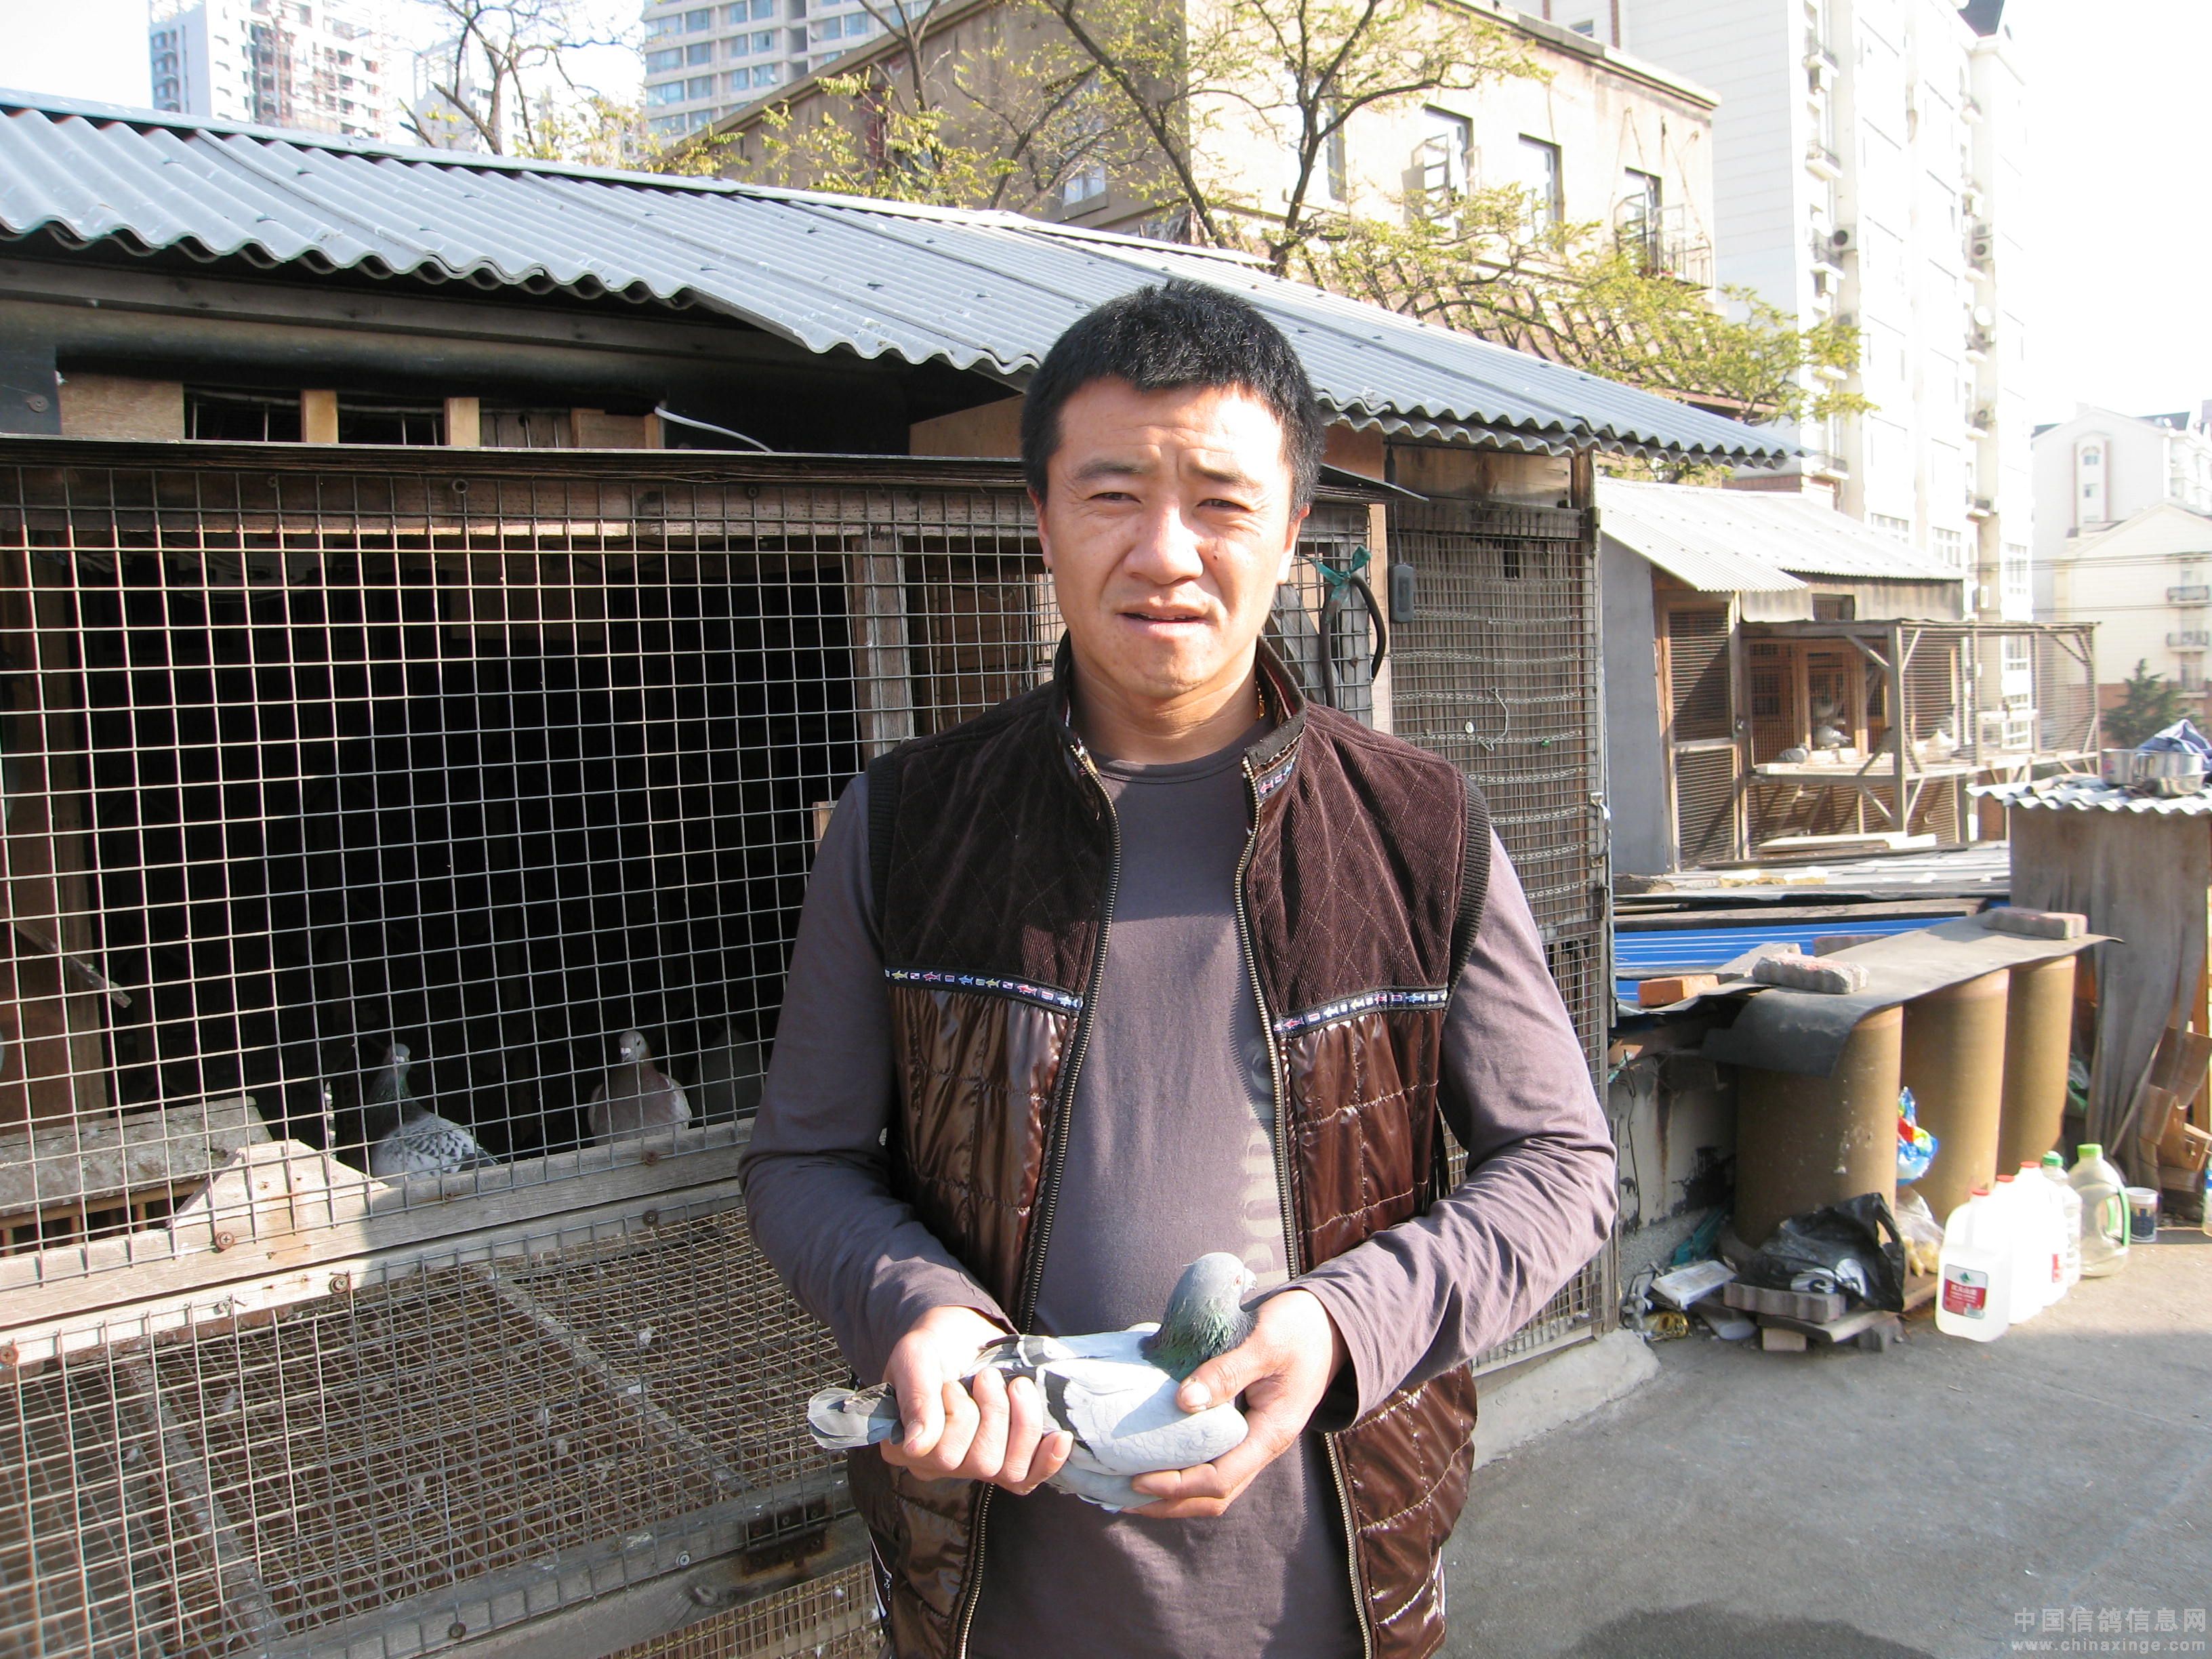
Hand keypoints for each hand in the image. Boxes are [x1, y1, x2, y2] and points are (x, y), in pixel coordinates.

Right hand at [878, 1305, 1074, 1495]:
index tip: (953, 1384)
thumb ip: (916, 1397)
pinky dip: (1047, 1460)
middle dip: (994, 1412)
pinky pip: (1027, 1479)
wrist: (963, 1333)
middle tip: (987, 1377)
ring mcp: (974, 1463)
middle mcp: (939, 1465)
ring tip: (1014, 1385)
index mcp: (907, 1446)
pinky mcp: (1005, 1457)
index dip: (959, 1417)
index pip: (941, 1457)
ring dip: (1021, 1421)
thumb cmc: (934, 1344)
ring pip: (1009, 1469)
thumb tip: (916, 1448)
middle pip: (981, 1463)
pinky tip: (1059, 1437)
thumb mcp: (917, 1356)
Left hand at [1128, 1287, 1346, 1518]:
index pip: (1220, 1479)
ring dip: (1175, 1493)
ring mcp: (1255, 1440)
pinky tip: (1156, 1459)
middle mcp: (1263, 1446)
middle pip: (1215, 1496)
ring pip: (1214, 1485)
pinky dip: (1184, 1469)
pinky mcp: (1245, 1428)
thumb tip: (1183, 1402)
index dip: (1177, 1485)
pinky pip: (1214, 1461)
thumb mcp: (1264, 1342)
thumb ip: (1227, 1372)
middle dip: (1169, 1503)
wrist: (1327, 1325)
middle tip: (1122, 1495)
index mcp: (1271, 1433)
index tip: (1137, 1479)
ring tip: (1130, 1488)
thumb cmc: (1298, 1329)